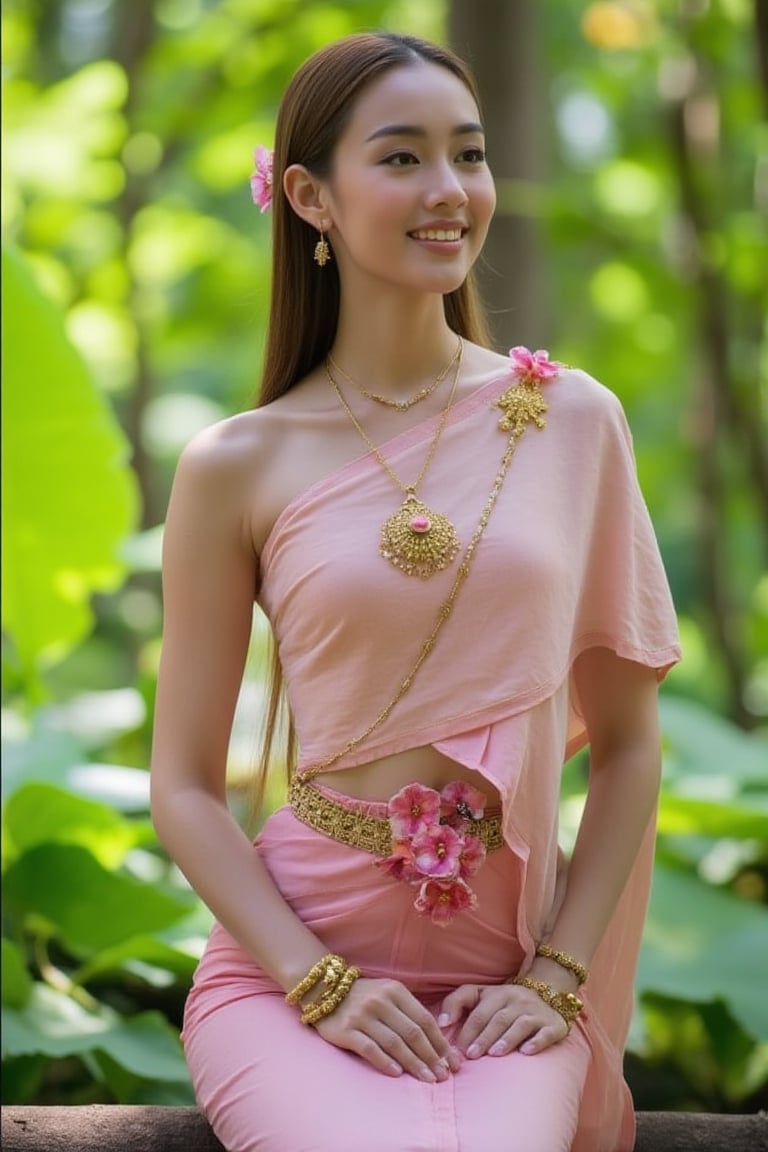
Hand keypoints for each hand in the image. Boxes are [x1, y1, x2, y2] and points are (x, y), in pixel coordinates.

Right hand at [313, 977, 462, 1081]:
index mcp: (395, 990)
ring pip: (394, 1043)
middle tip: (443, 1076)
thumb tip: (437, 1041)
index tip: (452, 1061)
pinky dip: (385, 1062)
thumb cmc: (364, 996)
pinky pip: (369, 1048)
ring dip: (414, 1063)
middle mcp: (380, 1001)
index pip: (425, 1019)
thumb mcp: (388, 993)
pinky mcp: (346, 1030)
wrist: (325, 989)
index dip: (440, 1042)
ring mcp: (362, 1015)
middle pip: (413, 1033)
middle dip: (431, 1057)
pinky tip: (397, 1074)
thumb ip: (408, 1011)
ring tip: (427, 1079)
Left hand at [438, 981, 568, 1057]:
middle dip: (483, 1036)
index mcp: (496, 993)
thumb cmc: (504, 1002)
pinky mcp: (553, 1025)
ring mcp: (536, 1012)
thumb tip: (441, 1022)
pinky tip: (526, 1052)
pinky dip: (536, 1042)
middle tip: (471, 1055)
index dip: (466, 1028)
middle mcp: (516, 999)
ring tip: (494, 1054)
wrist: (549, 993)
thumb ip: (458, 1002)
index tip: (455, 1046)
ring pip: (520, 1024)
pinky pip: (545, 1033)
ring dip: (506, 1039)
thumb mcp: (481, 995)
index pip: (479, 1010)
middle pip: (498, 1018)